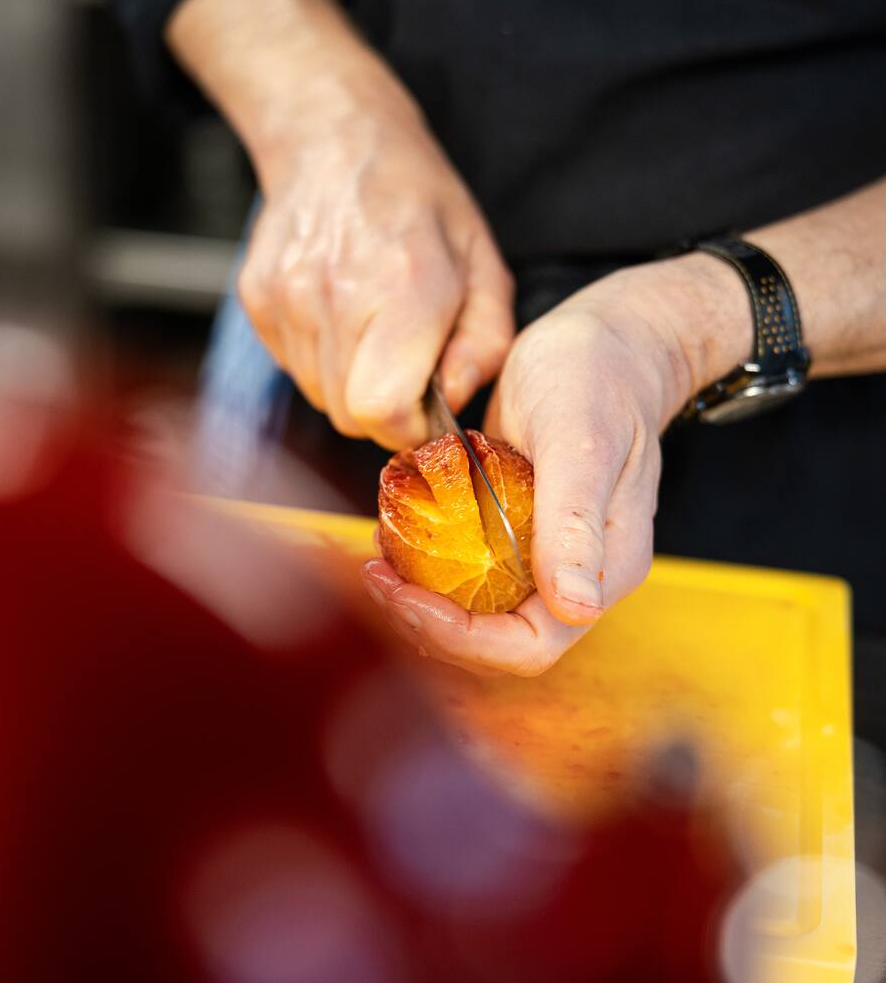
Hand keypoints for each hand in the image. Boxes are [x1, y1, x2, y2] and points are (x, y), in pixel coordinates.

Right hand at [239, 82, 512, 448]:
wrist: (334, 137)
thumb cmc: (418, 200)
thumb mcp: (482, 262)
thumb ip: (484, 343)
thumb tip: (455, 400)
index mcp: (405, 287)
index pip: (382, 411)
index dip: (409, 427)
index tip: (426, 409)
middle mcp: (336, 295)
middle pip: (351, 417)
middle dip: (385, 408)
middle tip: (405, 361)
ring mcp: (287, 298)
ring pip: (320, 396)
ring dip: (351, 381)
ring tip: (372, 324)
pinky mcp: (256, 301)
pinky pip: (292, 367)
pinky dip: (320, 357)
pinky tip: (339, 310)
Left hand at [362, 255, 750, 673]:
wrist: (607, 337)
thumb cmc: (602, 376)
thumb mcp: (583, 442)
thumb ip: (576, 525)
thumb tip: (577, 608)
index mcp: (603, 569)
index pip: (531, 645)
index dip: (465, 639)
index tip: (407, 598)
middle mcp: (572, 573)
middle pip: (495, 638)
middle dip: (428, 622)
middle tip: (374, 574)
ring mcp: (541, 553)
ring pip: (474, 609)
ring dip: (419, 595)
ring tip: (376, 555)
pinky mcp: (514, 529)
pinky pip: (466, 568)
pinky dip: (424, 561)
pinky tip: (393, 528)